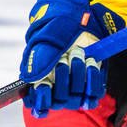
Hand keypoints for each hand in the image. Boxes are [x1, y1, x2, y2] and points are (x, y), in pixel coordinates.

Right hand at [19, 0, 121, 117]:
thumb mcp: (47, 38)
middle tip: (65, 55)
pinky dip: (93, 79)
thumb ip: (39, 57)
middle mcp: (55, 89)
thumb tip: (33, 79)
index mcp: (38, 81)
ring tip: (79, 53)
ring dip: (78, 74)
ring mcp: (73, 91)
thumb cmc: (58, 29)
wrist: (81, 22)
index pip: (37, 104)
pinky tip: (91, 63)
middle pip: (58, 101)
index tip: (45, 85)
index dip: (41, 100)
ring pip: (75, 99)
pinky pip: (93, 95)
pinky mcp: (90, 87)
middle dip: (62, 77)